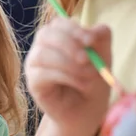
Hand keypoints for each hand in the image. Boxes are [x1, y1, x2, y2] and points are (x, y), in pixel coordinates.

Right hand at [24, 17, 111, 135]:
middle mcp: (42, 47)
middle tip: (86, 59)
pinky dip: (65, 77)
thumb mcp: (102, 57)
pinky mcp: (33, 82)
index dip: (73, 29)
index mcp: (59, 37)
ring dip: (69, 64)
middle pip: (45, 35)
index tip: (91, 40)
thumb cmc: (92, 81)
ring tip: (89, 76)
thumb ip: (100, 39)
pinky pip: (43, 73)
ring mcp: (34, 64)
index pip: (58, 23)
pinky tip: (81, 84)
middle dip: (68, 45)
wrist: (86, 111)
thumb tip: (93, 31)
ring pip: (43, 54)